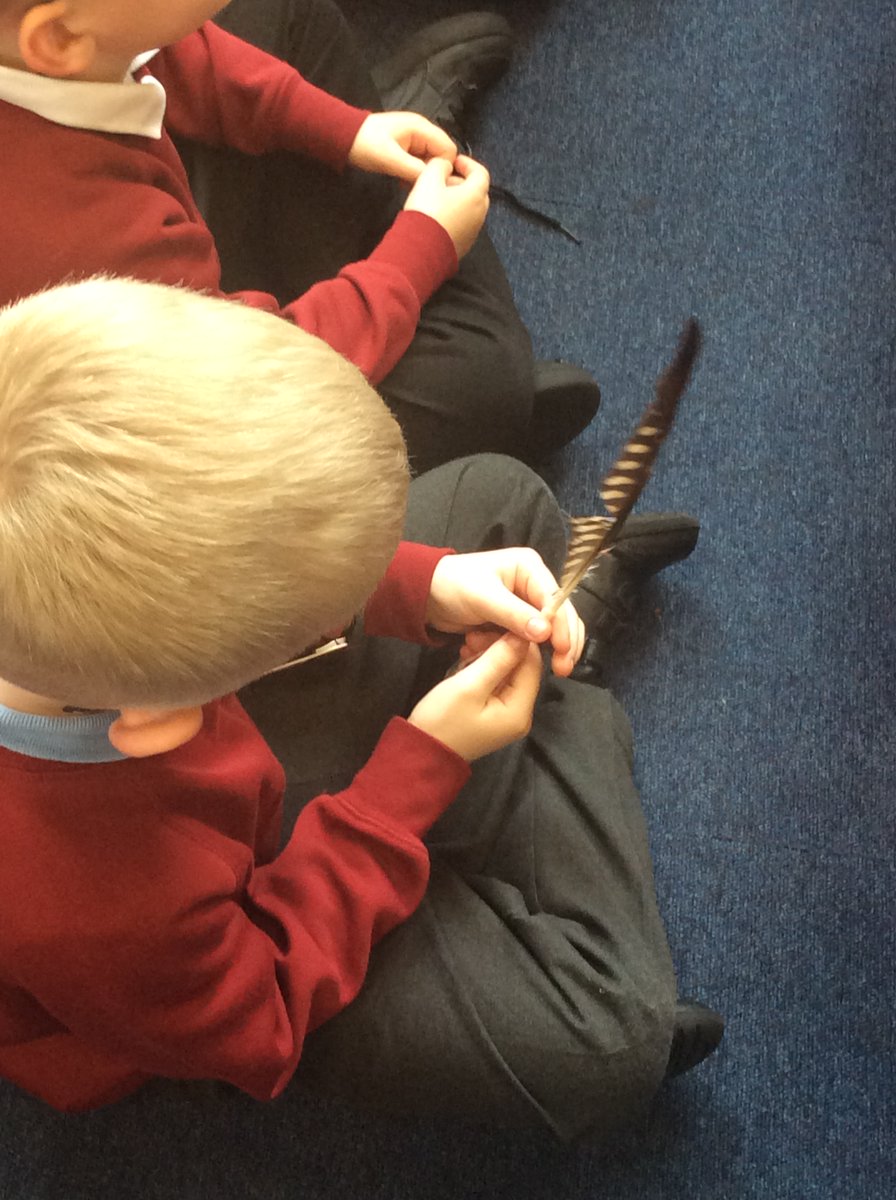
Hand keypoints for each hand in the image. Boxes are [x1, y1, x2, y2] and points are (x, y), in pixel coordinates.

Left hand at [347, 112, 456, 181]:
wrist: (343, 137)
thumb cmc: (365, 145)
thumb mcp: (390, 159)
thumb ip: (415, 169)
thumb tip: (435, 181)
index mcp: (421, 128)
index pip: (449, 149)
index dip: (443, 167)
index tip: (428, 182)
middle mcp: (422, 130)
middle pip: (442, 154)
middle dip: (433, 171)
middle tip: (415, 184)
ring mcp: (415, 138)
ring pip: (431, 160)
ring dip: (422, 173)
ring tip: (406, 182)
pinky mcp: (407, 146)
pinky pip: (420, 161)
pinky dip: (414, 172)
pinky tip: (402, 179)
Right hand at [403, 154, 489, 258]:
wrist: (421, 250)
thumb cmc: (427, 213)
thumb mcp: (428, 178)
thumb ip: (439, 165)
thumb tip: (444, 165)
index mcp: (476, 195)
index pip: (480, 172)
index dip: (468, 163)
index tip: (455, 161)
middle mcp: (480, 214)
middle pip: (476, 191)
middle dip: (461, 183)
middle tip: (444, 180)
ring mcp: (473, 231)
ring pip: (469, 209)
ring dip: (457, 200)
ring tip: (437, 199)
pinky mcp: (464, 245)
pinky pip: (462, 225)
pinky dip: (454, 217)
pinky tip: (436, 217)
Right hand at [408, 634, 541, 760]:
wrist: (421, 753)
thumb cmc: (442, 721)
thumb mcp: (469, 685)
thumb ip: (499, 659)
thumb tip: (523, 635)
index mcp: (520, 710)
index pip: (532, 664)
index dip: (517, 640)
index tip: (490, 626)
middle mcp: (521, 714)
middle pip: (521, 668)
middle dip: (500, 649)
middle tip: (472, 638)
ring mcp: (508, 715)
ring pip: (508, 674)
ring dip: (490, 657)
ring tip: (466, 650)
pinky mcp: (494, 714)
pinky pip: (497, 684)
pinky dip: (484, 670)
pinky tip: (466, 662)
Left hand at [427, 549, 584, 676]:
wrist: (427, 595)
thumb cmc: (453, 586)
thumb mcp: (483, 598)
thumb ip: (514, 615)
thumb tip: (545, 633)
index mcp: (529, 567)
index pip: (555, 599)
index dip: (562, 626)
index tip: (562, 651)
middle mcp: (533, 582)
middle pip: (560, 614)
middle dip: (564, 641)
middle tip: (563, 668)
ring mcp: (526, 602)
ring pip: (551, 629)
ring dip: (550, 649)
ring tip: (555, 670)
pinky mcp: (517, 619)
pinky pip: (533, 637)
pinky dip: (531, 650)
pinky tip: (525, 663)